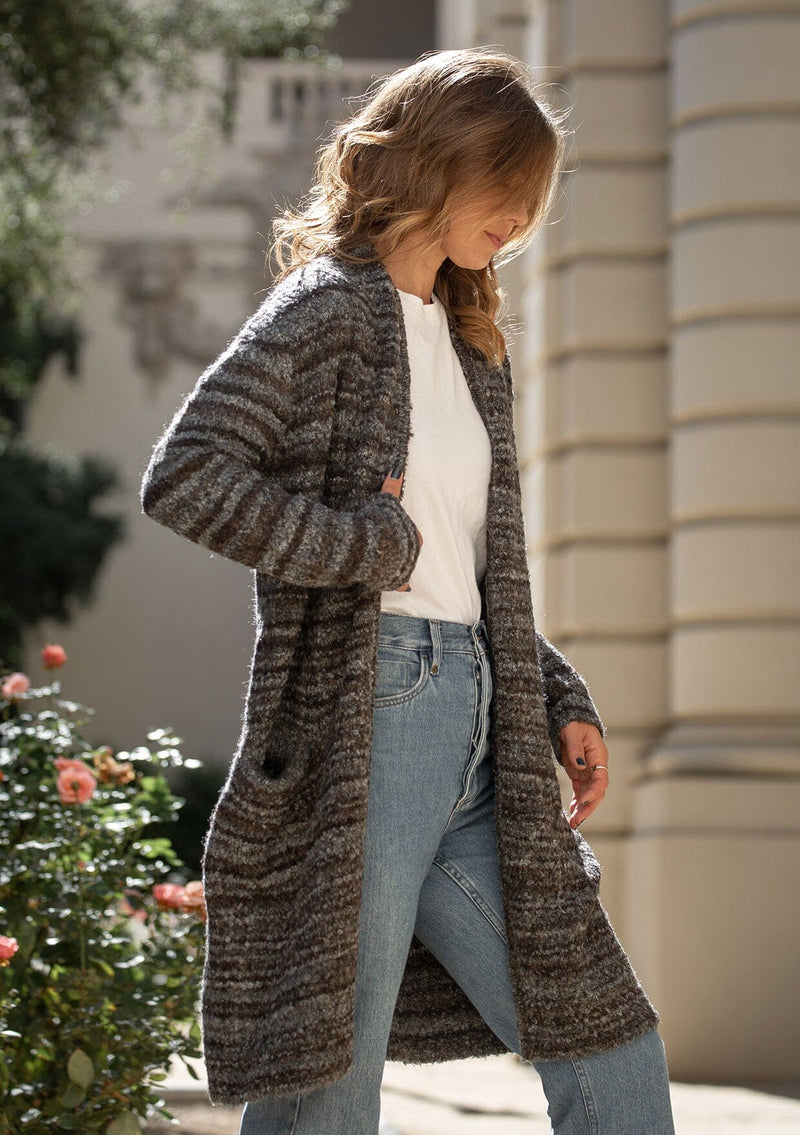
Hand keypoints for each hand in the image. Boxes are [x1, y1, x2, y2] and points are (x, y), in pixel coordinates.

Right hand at [381, 466, 421, 591]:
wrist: (368, 547)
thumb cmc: (378, 522)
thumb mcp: (385, 501)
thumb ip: (392, 486)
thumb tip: (397, 468)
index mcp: (414, 536)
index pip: (413, 534)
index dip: (401, 532)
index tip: (393, 531)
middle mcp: (413, 554)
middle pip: (409, 551)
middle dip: (400, 549)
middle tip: (387, 545)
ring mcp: (405, 569)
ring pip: (405, 567)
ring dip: (398, 564)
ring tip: (387, 561)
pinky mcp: (395, 582)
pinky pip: (400, 584)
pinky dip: (400, 584)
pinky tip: (402, 587)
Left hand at [559, 721, 608, 828]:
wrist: (569, 720)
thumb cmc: (572, 723)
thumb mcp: (572, 731)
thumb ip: (575, 747)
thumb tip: (580, 765)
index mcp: (599, 756)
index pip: (601, 779)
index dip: (594, 792)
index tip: (583, 802)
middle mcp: (596, 767)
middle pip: (597, 792)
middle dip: (587, 807)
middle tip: (576, 821)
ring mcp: (588, 772)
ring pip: (588, 795)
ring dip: (582, 809)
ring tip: (573, 823)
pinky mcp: (579, 774)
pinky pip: (580, 792)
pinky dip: (576, 803)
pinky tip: (571, 813)